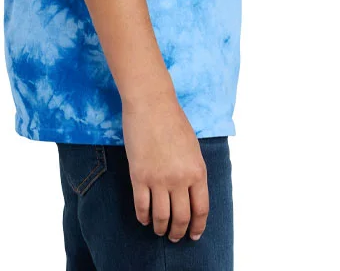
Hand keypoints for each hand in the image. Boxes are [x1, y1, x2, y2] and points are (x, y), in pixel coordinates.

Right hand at [122, 90, 208, 242]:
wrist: (151, 103)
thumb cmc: (173, 120)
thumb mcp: (193, 147)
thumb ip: (193, 171)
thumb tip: (190, 193)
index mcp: (197, 171)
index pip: (201, 209)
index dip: (198, 226)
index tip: (194, 234)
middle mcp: (180, 179)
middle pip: (181, 217)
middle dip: (178, 232)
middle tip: (175, 237)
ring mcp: (158, 179)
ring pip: (161, 217)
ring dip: (161, 228)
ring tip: (159, 230)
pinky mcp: (139, 176)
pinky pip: (141, 206)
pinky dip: (143, 217)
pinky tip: (144, 219)